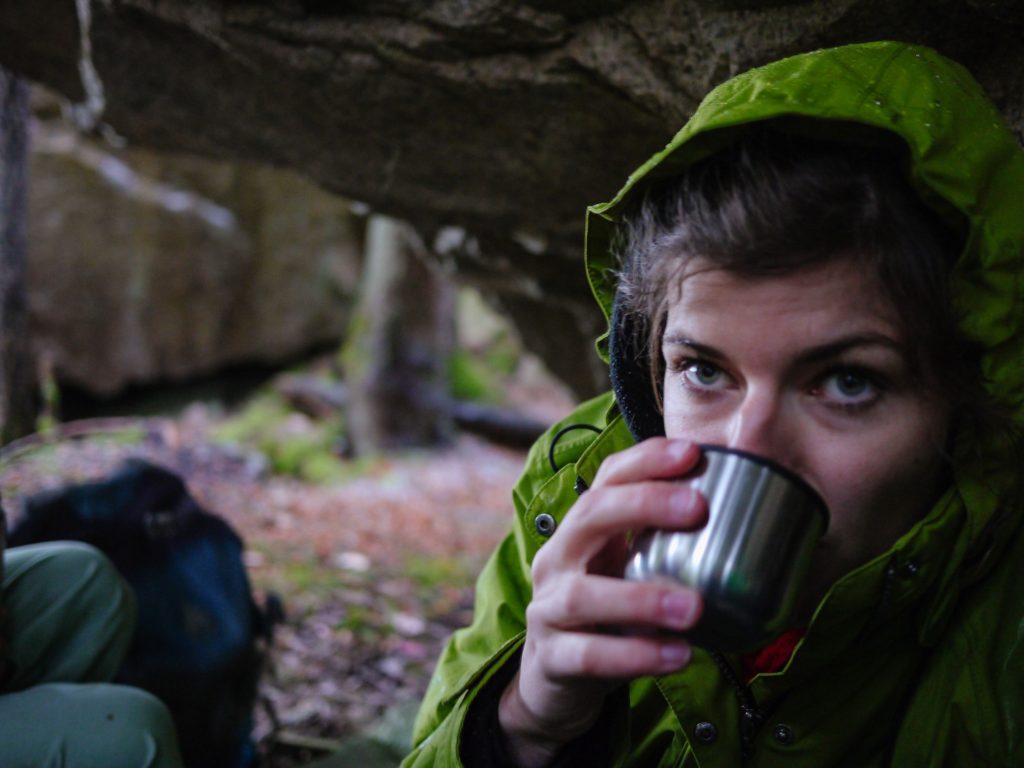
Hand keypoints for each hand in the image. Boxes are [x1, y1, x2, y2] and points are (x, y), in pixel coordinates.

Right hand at [498, 438, 707, 766]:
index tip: (692, 453)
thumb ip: (666, 546)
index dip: (645, 461)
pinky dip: (634, 655)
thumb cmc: (605, 614)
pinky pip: (589, 656)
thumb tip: (748, 520)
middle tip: (698, 509)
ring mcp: (548, 607)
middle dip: (642, 505)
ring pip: (584, 594)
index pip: (606, 479)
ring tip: (694, 607)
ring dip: (642, 598)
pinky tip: (676, 655)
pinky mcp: (552, 658)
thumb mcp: (628, 570)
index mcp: (581, 529)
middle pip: (589, 515)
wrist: (554, 677)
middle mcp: (558, 558)